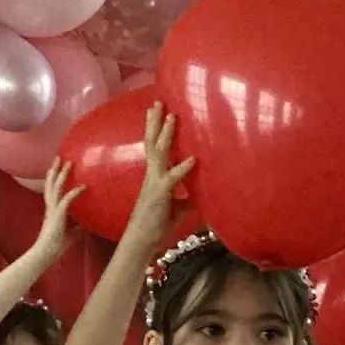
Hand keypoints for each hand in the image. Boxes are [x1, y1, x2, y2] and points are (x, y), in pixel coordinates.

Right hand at [31, 158, 80, 262]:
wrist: (45, 254)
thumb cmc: (55, 247)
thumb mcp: (70, 236)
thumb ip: (77, 229)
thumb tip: (87, 227)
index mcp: (51, 211)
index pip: (52, 191)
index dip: (54, 179)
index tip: (58, 167)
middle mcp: (50, 207)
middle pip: (50, 184)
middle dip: (54, 170)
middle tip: (59, 156)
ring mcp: (53, 210)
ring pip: (55, 187)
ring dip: (62, 174)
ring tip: (68, 162)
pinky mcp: (57, 216)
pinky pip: (67, 200)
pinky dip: (75, 192)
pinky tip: (83, 186)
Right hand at [129, 104, 193, 245]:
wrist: (141, 241)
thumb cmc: (156, 226)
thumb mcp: (178, 208)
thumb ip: (189, 198)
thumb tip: (204, 195)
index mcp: (154, 176)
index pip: (154, 148)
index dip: (156, 130)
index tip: (159, 113)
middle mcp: (151, 176)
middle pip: (152, 143)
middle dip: (155, 123)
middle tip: (157, 102)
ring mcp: (154, 183)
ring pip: (158, 153)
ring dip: (165, 134)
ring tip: (171, 115)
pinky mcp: (160, 194)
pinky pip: (173, 177)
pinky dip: (183, 168)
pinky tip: (193, 159)